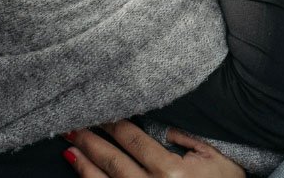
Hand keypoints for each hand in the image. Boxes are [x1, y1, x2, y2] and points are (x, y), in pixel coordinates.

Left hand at [62, 121, 244, 177]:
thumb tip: (160, 126)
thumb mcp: (214, 157)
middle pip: (113, 161)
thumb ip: (186, 139)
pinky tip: (83, 175)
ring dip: (84, 165)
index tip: (101, 113)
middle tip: (72, 127)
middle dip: (91, 142)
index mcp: (171, 171)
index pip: (135, 141)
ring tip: (69, 149)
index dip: (115, 125)